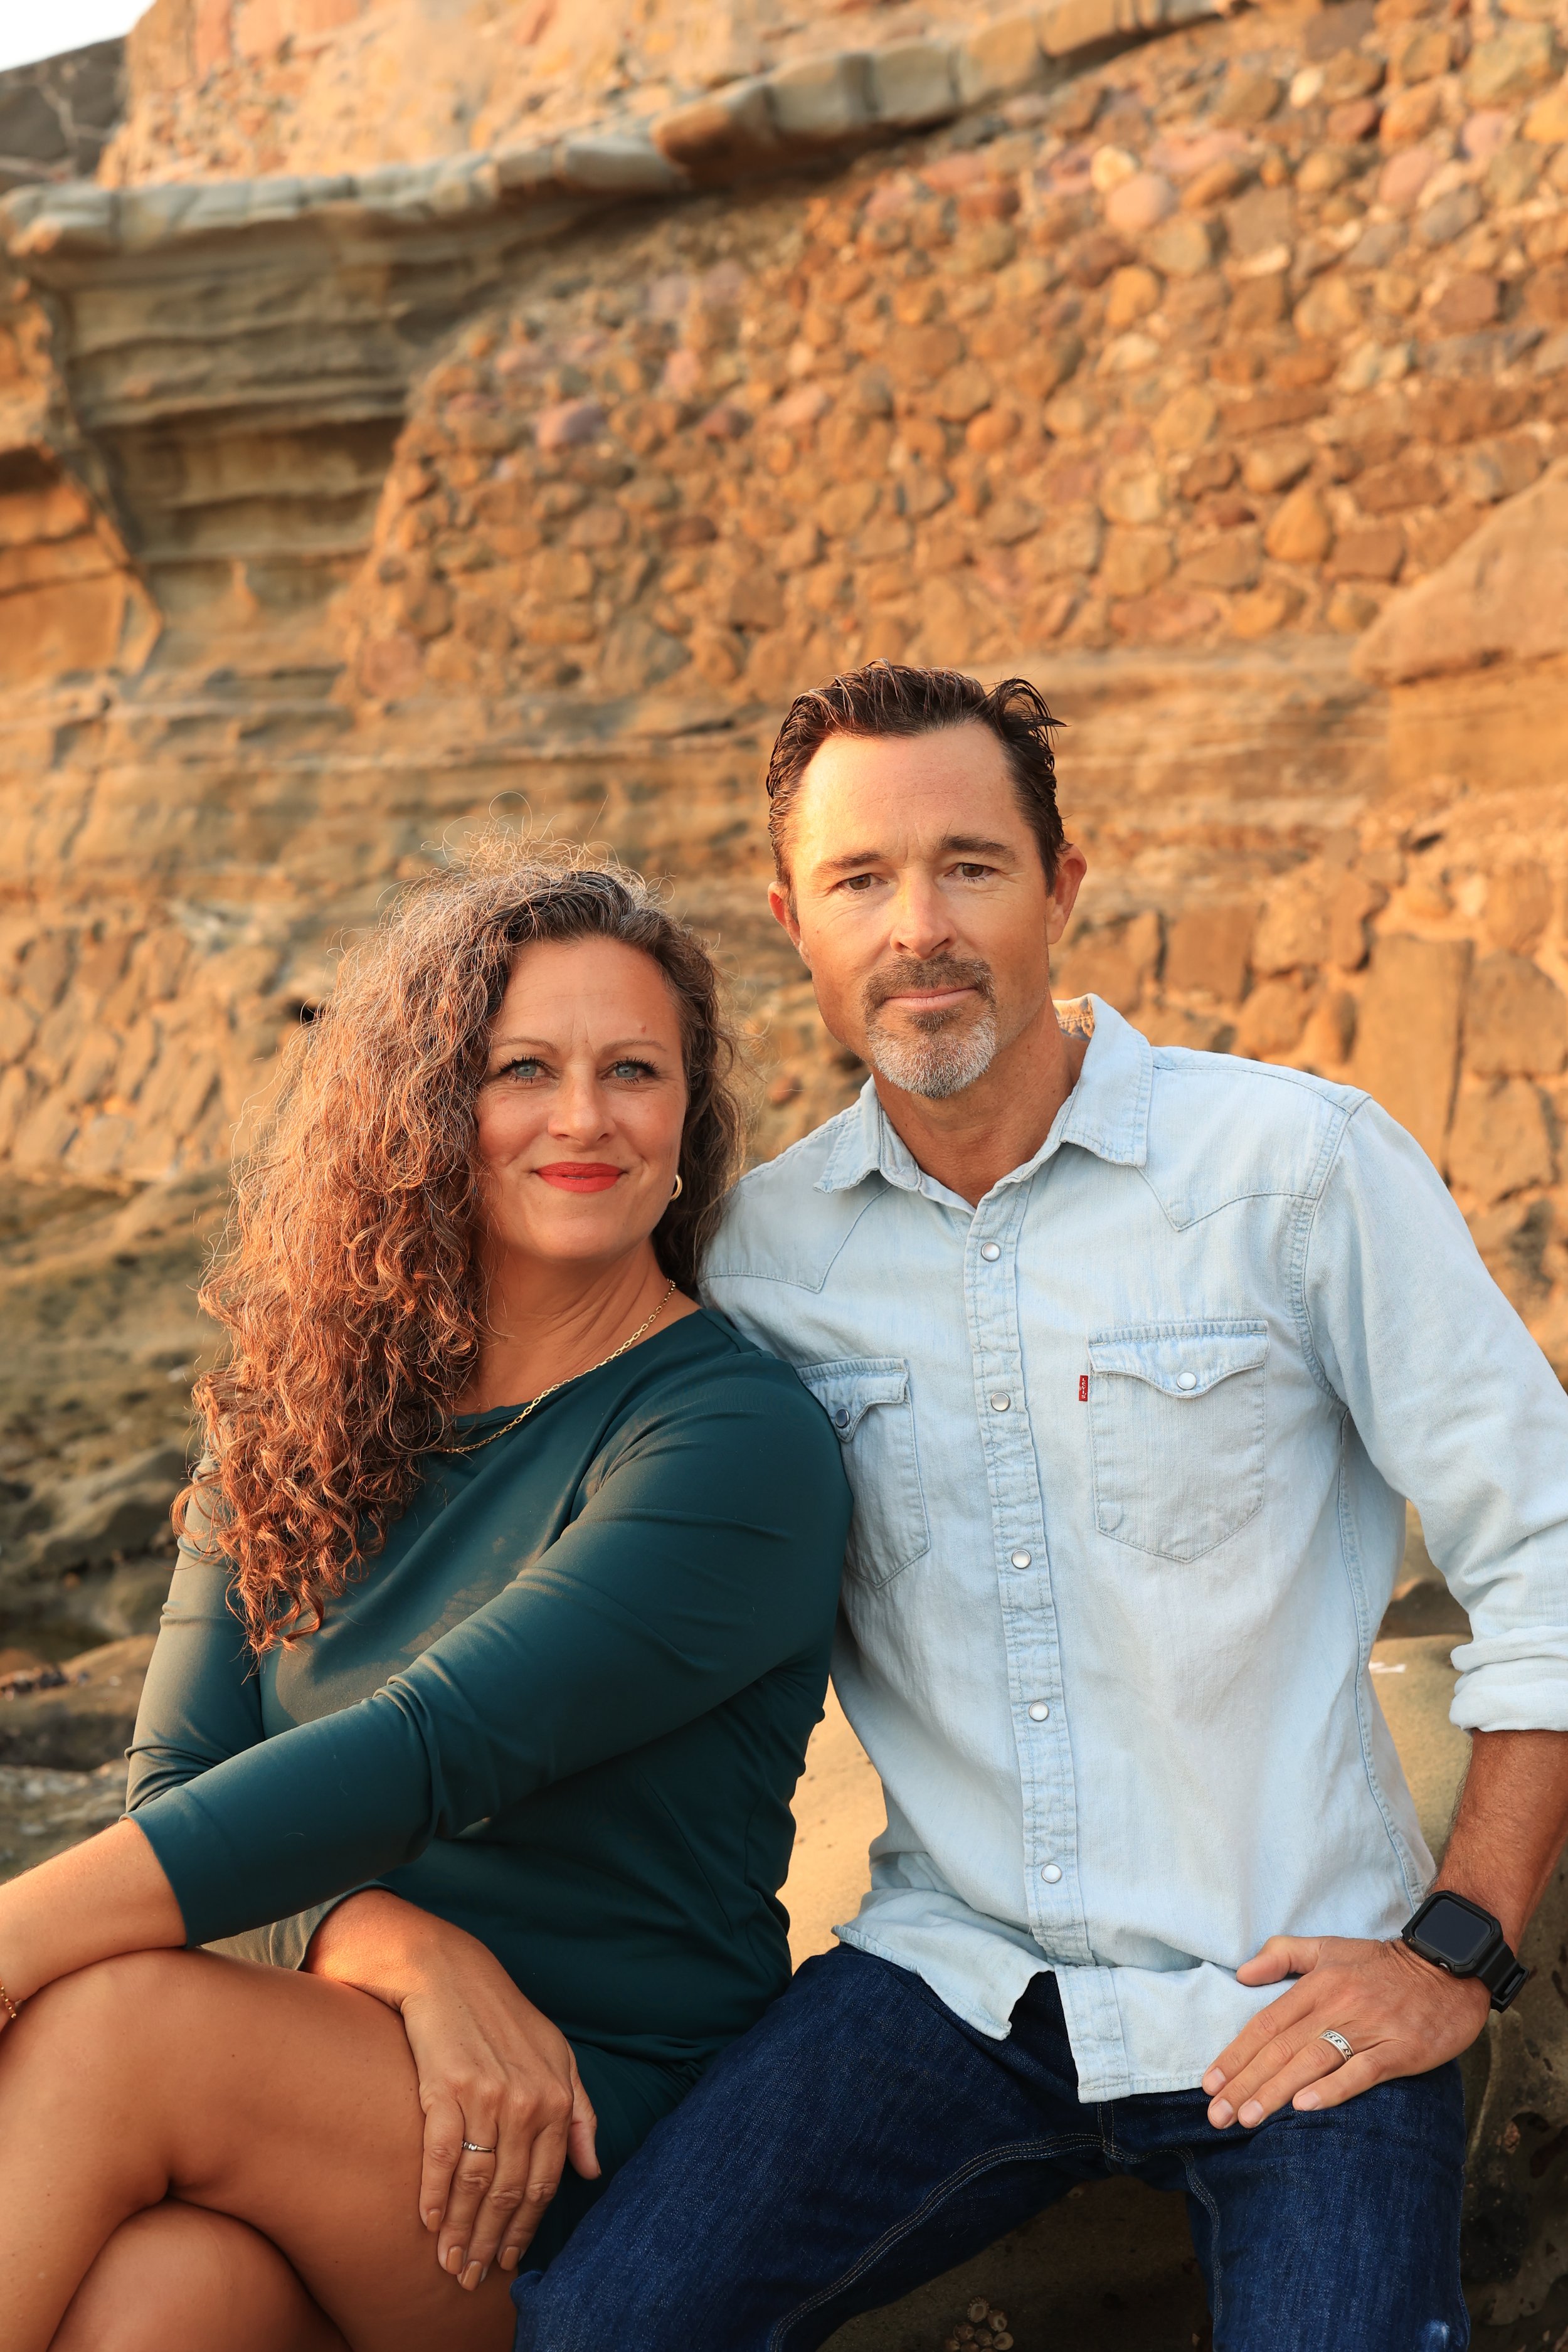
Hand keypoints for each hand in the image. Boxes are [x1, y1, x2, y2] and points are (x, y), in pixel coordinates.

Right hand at [398, 1955, 599, 2287]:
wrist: (453, 1977)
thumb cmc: (508, 2020)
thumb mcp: (559, 2058)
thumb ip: (580, 2115)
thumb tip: (593, 2170)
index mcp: (556, 2099)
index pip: (543, 2183)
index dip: (526, 2227)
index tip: (511, 2259)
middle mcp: (525, 2102)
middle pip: (508, 2191)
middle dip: (491, 2241)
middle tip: (473, 2276)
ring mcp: (486, 2096)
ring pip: (476, 2182)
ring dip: (462, 2231)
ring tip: (450, 2262)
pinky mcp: (445, 2089)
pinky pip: (443, 2156)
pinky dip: (435, 2194)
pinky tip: (430, 2222)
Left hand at [1201, 1933, 1489, 2130]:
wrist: (1447, 1966)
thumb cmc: (1382, 1963)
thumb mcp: (1329, 1947)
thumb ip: (1283, 1955)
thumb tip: (1242, 1973)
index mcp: (1317, 1984)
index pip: (1266, 2023)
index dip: (1236, 2054)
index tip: (1210, 2083)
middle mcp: (1336, 2005)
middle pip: (1281, 2048)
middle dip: (1245, 2083)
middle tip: (1217, 2116)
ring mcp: (1368, 2028)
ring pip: (1312, 2061)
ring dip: (1276, 2091)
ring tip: (1247, 2118)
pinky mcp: (1399, 2049)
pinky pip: (1361, 2071)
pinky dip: (1333, 2088)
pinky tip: (1306, 2106)